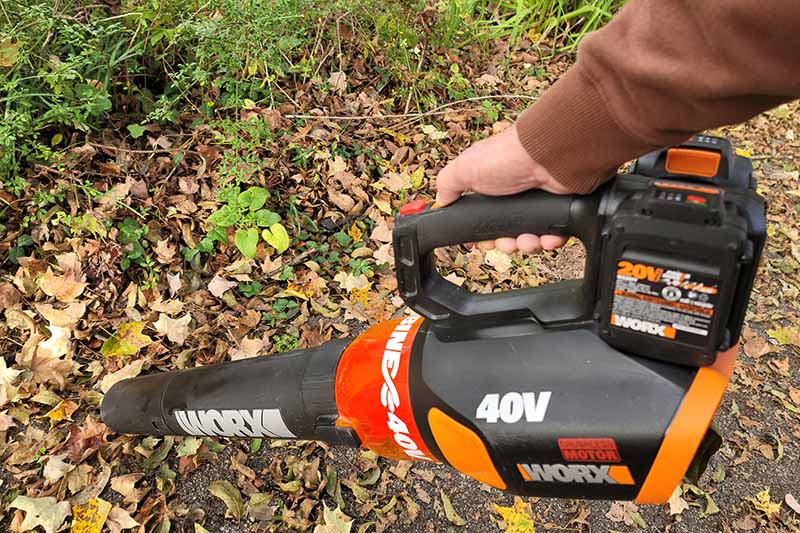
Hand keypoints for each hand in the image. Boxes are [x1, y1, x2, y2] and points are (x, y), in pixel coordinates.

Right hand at [435, 123, 571, 253]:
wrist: (546, 156)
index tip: (484, 241)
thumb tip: (440, 202)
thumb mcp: (464, 167)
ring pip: (529, 239)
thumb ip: (447, 184)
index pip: (484, 222)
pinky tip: (546, 238)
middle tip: (508, 242)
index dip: (483, 236)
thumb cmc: (507, 156)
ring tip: (529, 239)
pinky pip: (552, 236)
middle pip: (506, 236)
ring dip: (527, 245)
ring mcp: (535, 205)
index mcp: (490, 191)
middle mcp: (512, 198)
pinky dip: (549, 241)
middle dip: (506, 245)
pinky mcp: (556, 211)